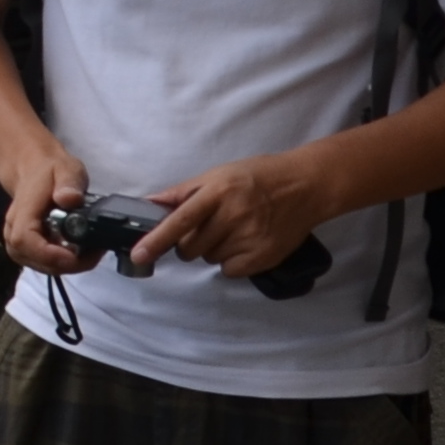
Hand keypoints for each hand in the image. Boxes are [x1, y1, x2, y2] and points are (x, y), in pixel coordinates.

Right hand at [0, 138, 94, 276]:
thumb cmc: (50, 170)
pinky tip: (80, 251)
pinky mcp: (26, 250)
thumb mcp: (66, 169)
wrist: (33, 170)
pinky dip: (64, 262)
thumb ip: (69, 183)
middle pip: (37, 261)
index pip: (25, 241)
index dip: (51, 255)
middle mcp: (13, 232)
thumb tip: (70, 199)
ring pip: (42, 267)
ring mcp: (17, 243)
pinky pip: (44, 264)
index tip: (78, 254)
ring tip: (91, 251)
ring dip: (69, 265)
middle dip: (69, 263)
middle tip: (96, 251)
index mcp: (22, 213)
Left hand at [132, 146, 354, 281]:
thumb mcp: (218, 174)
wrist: (305, 186)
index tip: (139, 254)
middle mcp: (233, 215)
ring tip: (234, 228)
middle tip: (210, 225)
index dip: (157, 239)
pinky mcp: (263, 257)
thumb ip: (182, 192)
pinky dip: (231, 261)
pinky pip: (229, 270)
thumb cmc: (256, 177)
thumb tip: (148, 203)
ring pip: (209, 259)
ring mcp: (250, 238)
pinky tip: (245, 241)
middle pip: (190, 248)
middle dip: (190, 242)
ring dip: (213, 249)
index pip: (181, 220)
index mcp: (218, 191)